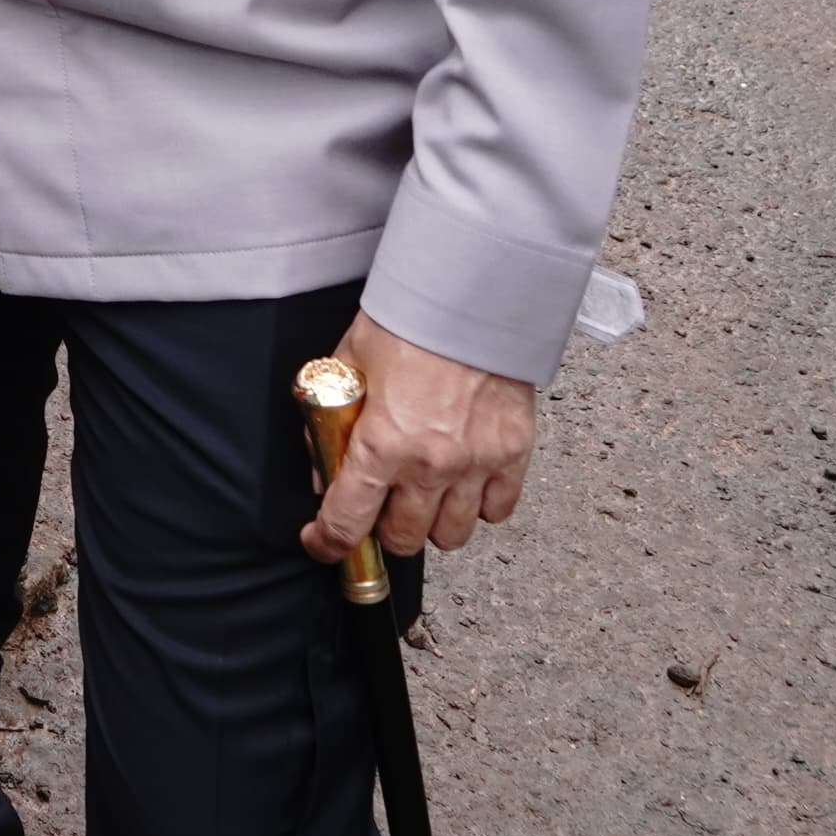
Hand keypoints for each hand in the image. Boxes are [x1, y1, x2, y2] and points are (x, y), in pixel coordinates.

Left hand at [299, 314, 534, 562]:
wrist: (470, 292)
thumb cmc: (407, 321)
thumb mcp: (347, 366)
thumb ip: (330, 422)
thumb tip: (323, 468)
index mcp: (381, 443)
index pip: (347, 521)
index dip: (327, 542)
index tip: (322, 542)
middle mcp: (429, 463)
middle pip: (403, 538)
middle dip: (384, 530)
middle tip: (379, 509)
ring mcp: (476, 463)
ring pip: (451, 535)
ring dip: (432, 524)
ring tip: (424, 498)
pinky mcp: (513, 454)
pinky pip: (497, 511)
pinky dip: (479, 507)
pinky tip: (464, 485)